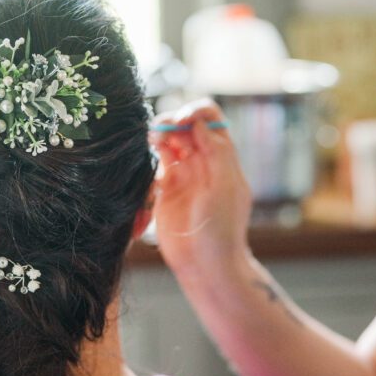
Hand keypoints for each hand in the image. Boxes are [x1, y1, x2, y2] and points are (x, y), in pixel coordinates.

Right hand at [149, 99, 252, 279]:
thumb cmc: (222, 229)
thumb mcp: (226, 186)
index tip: (182, 120)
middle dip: (173, 119)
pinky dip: (152, 151)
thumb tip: (198, 121)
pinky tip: (150, 153)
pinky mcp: (166, 189)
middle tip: (162, 129)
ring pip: (170, 140)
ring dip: (160, 133)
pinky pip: (157, 161)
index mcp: (223, 157)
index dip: (195, 112)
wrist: (206, 264)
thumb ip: (216, 151)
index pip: (211, 119)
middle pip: (186, 125)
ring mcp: (184, 174)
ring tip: (154, 138)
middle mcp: (203, 161)